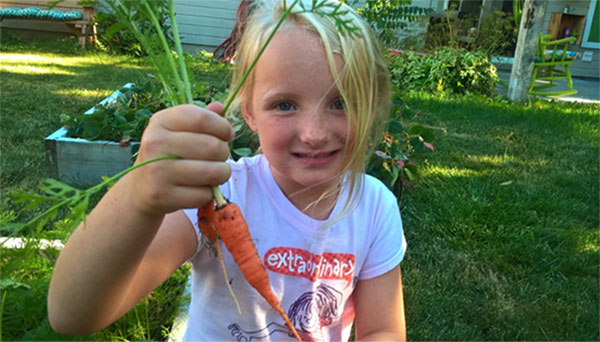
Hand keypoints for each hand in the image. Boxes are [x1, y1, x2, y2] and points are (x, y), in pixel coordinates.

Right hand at [125, 102, 233, 216]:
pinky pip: (204, 195)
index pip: (202, 118)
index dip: (223, 127)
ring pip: (212, 172)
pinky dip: (208, 194)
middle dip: (224, 153)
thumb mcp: (178, 131)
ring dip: (222, 174)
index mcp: (161, 121)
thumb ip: (201, 119)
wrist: (141, 188)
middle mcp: (155, 143)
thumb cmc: (168, 154)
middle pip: (212, 146)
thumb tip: (220, 107)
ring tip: (215, 173)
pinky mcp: (162, 195)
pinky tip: (197, 189)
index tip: (227, 135)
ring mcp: (157, 170)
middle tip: (217, 158)